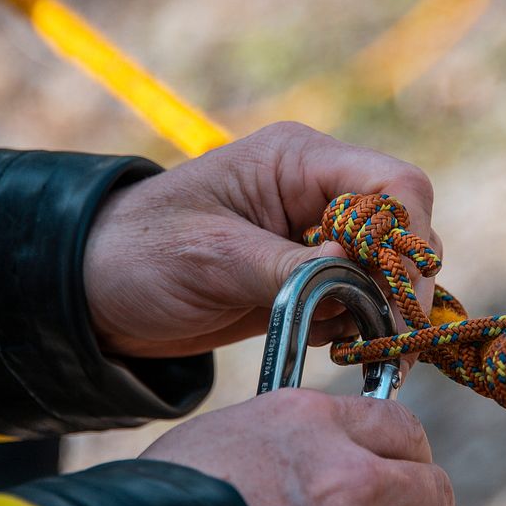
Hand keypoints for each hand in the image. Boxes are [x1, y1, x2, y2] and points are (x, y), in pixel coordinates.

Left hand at [85, 121, 439, 356]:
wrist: (94, 294)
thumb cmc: (140, 254)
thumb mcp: (214, 256)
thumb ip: (294, 268)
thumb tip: (367, 286)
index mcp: (296, 161)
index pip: (392, 184)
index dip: (412, 240)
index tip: (405, 302)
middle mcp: (314, 193)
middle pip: (399, 228)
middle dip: (400, 284)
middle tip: (388, 337)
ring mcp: (310, 236)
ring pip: (382, 270)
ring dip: (376, 310)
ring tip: (343, 344)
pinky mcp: (301, 276)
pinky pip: (354, 299)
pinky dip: (352, 325)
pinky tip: (323, 342)